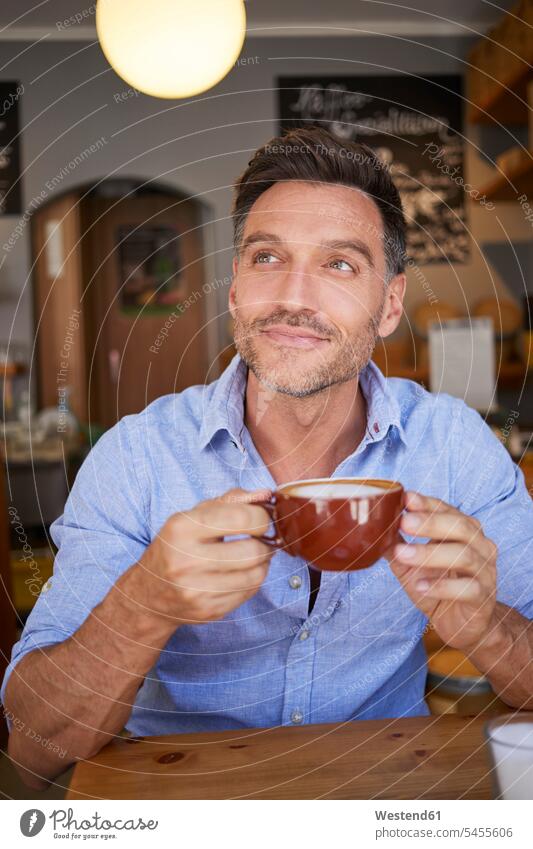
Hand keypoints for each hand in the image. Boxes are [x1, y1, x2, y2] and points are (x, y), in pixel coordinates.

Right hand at [136, 487, 274, 625]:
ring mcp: (197, 590)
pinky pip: (249, 592)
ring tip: (253, 555)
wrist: (148, 595)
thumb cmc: (175, 548)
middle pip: (253, 550)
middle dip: (265, 542)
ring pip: (256, 574)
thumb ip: (229, 501)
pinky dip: (252, 580)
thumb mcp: (192, 517)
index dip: (261, 517)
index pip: (241, 519)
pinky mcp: (208, 610)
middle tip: (261, 539)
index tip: (261, 519)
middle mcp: (187, 560)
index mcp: (182, 528)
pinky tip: (241, 573)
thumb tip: (265, 494)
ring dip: (262, 562)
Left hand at [387, 491, 497, 652]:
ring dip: (430, 553)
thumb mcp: (412, 565)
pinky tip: (420, 586)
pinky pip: (467, 588)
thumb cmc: (438, 586)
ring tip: (403, 554)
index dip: (427, 504)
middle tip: (404, 522)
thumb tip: (373, 530)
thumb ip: (397, 546)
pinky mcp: (483, 597)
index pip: (448, 510)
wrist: (463, 624)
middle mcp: (480, 546)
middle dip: (431, 523)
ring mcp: (485, 571)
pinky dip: (442, 587)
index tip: (406, 498)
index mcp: (464, 531)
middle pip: (460, 527)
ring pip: (464, 555)